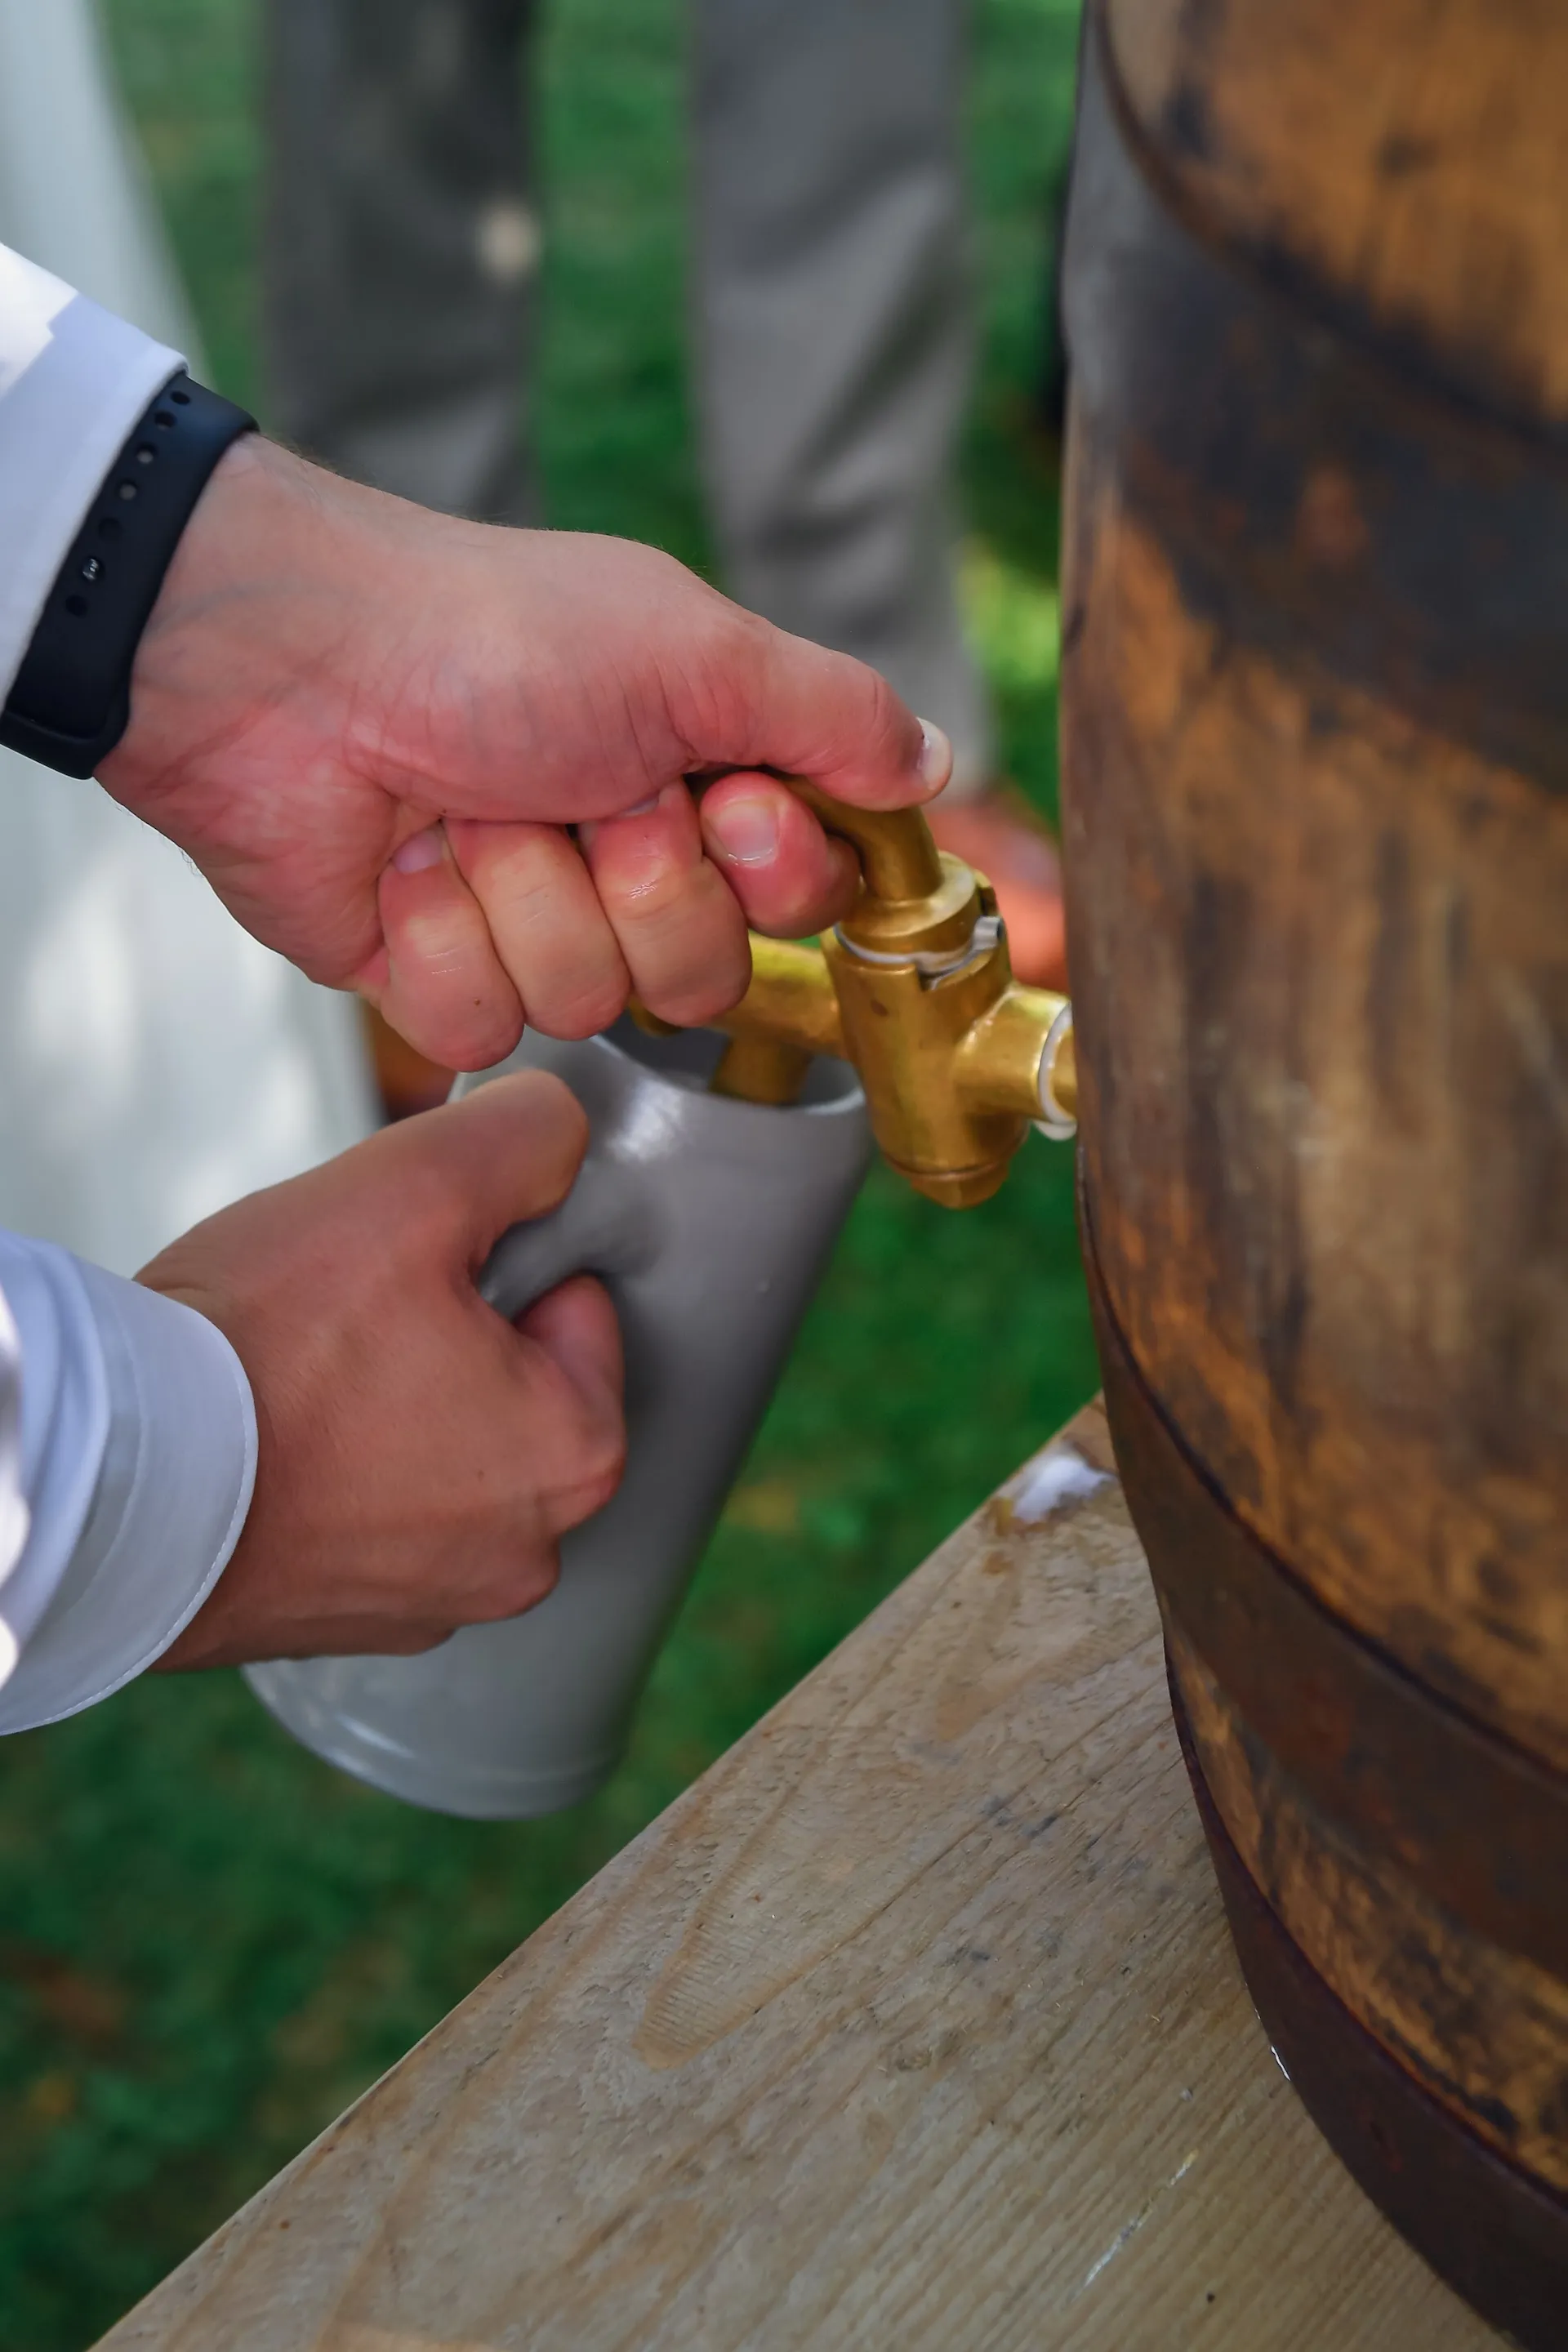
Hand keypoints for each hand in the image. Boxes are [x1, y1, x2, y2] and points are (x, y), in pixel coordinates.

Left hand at [100, 438, 951, 1069]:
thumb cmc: (489, 635)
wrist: (289, 669)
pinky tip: (403, 869)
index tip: (723, 802)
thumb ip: (831, 713)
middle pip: (706, 970)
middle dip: (639, 883)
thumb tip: (927, 766)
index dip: (771, 869)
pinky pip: (485, 1031)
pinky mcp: (437, 979)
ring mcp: (528, 922)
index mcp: (697, 775)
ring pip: (591, 1003)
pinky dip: (443, 944)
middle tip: (575, 792)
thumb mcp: (693, 650)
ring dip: (528, 898)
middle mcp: (622, 857)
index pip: (802, 893)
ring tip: (467, 812)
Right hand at [138, 1074, 624, 1668]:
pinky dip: (325, 1475)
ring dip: (379, 1404)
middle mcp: (521, 1553)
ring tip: (295, 1379)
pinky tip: (266, 1442)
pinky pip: (359, 1514)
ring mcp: (428, 1600)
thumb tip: (556, 1135)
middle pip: (506, 1382)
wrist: (111, 1483)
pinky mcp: (338, 1618)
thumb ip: (523, 1141)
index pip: (576, 1305)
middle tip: (343, 1315)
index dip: (493, 1257)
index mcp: (574, 1458)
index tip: (411, 1266)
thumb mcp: (416, 1189)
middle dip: (437, 1332)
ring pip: (430, 1448)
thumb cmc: (264, 1352)